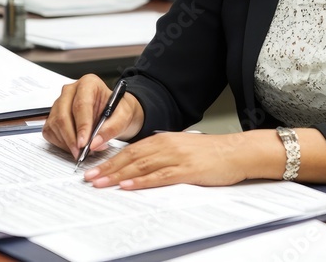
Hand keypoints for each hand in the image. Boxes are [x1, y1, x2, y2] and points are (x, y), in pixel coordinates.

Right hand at [42, 74, 144, 158]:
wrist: (113, 113)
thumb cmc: (117, 111)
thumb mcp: (123, 117)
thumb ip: (111, 129)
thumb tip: (94, 143)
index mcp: (88, 83)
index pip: (81, 105)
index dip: (82, 125)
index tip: (84, 143)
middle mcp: (70, 91)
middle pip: (63, 115)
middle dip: (72, 138)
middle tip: (81, 153)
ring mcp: (59, 103)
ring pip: (55, 125)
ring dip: (68, 142)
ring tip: (84, 150)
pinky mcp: (53, 116)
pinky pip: (51, 132)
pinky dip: (62, 143)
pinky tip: (75, 146)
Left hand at [83, 131, 267, 189]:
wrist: (236, 152)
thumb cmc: (210, 153)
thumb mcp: (181, 148)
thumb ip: (161, 154)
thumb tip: (140, 167)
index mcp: (163, 139)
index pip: (130, 150)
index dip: (110, 159)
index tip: (94, 168)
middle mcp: (166, 145)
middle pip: (130, 158)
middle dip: (108, 168)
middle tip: (89, 177)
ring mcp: (176, 157)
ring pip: (140, 167)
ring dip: (118, 175)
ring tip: (101, 183)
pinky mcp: (186, 170)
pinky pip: (159, 176)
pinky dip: (141, 182)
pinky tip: (128, 186)